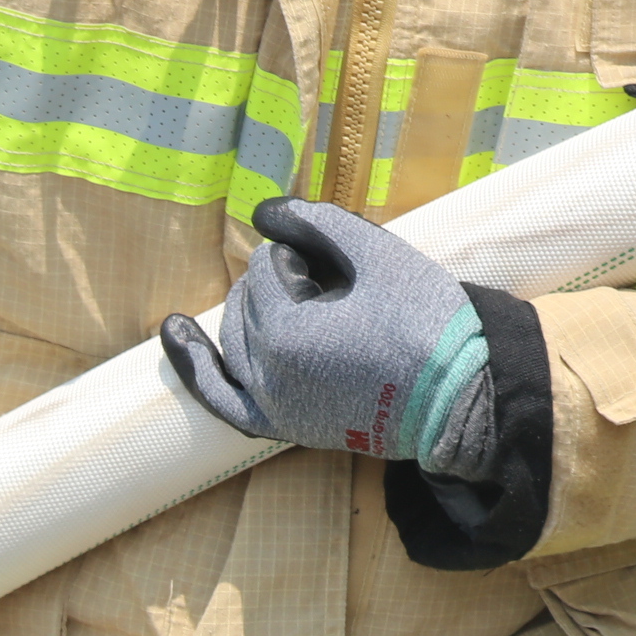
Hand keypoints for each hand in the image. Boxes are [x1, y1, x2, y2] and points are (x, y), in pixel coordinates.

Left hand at [160, 196, 495, 468]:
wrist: (461, 399)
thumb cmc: (427, 324)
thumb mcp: (378, 257)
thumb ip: (317, 223)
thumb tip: (263, 210)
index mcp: (285, 334)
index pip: (268, 267)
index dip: (310, 258)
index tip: (350, 274)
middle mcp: (265, 375)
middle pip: (248, 301)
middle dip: (285, 284)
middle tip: (339, 289)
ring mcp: (270, 405)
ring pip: (235, 338)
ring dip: (259, 311)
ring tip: (307, 304)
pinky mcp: (281, 425)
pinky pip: (220, 396)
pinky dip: (196, 365)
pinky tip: (174, 331)